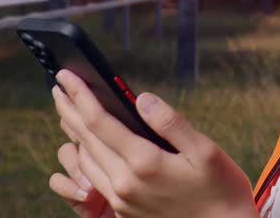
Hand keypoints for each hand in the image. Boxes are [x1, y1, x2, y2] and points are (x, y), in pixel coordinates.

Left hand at [49, 69, 258, 217]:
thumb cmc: (221, 191)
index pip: (100, 122)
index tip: (66, 75)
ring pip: (86, 161)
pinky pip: (95, 178)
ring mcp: (122, 201)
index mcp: (145, 163)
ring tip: (69, 112)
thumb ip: (170, 123)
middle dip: (70, 110)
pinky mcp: (124, 212)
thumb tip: (141, 98)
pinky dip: (86, 155)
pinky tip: (89, 145)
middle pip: (85, 140)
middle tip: (58, 86)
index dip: (80, 95)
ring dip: (74, 133)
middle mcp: (125, 184)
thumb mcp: (206, 151)